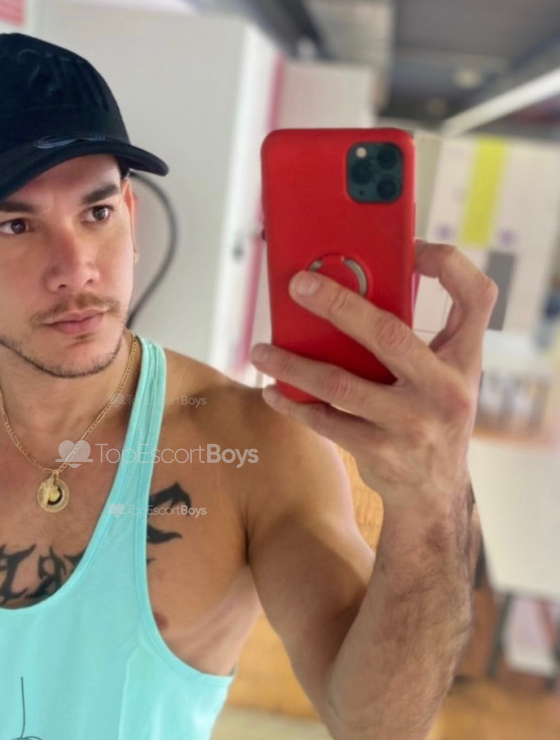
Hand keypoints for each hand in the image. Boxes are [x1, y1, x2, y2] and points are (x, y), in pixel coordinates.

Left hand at [250, 241, 497, 509]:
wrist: (435, 494)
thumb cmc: (429, 416)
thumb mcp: (442, 376)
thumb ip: (416, 337)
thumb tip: (353, 287)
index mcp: (465, 360)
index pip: (477, 297)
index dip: (449, 264)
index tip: (412, 246)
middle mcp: (445, 390)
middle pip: (388, 334)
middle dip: (337, 304)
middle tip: (298, 285)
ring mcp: (412, 424)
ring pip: (340, 384)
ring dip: (293, 364)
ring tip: (262, 350)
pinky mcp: (380, 452)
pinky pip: (325, 421)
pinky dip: (293, 404)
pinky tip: (273, 390)